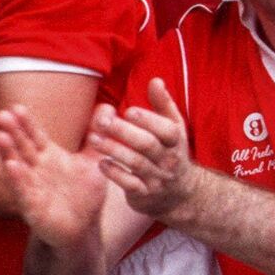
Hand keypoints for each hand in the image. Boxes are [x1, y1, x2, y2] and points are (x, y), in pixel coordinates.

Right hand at [0, 104, 106, 248]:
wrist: (84, 228)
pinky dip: (17, 180)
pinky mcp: (33, 207)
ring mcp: (32, 187)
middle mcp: (37, 169)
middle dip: (12, 132)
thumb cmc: (84, 194)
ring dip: (7, 153)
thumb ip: (98, 137)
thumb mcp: (94, 162)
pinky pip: (24, 192)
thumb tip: (108, 108)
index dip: (27, 122)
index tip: (17, 106)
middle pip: (22, 147)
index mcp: (49, 156)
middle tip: (2, 114)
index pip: (35, 135)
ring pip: (17, 167)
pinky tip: (12, 166)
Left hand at [91, 78, 201, 220]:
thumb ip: (163, 104)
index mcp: (176, 141)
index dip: (149, 120)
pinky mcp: (145, 194)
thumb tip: (155, 80)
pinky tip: (101, 163)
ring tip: (93, 139)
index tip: (128, 111)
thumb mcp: (174, 128)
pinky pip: (130, 185)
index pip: (167, 130)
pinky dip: (115, 174)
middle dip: (124, 132)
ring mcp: (157, 178)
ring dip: (114, 150)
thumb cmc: (171, 152)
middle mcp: (169, 160)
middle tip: (101, 121)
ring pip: (136, 163)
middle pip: (147, 145)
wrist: (181, 193)